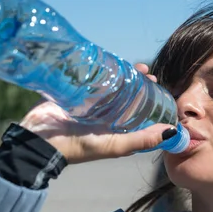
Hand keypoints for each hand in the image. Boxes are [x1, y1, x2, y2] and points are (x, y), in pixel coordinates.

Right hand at [19, 63, 175, 163]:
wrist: (39, 141)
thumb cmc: (79, 147)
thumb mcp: (115, 145)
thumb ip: (143, 139)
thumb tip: (173, 132)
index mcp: (120, 131)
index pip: (142, 115)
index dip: (155, 103)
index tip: (162, 89)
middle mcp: (109, 119)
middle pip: (131, 99)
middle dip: (142, 85)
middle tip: (149, 74)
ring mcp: (93, 106)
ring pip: (116, 88)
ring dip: (128, 76)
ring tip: (137, 67)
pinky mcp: (78, 95)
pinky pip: (96, 81)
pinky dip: (106, 72)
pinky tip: (114, 63)